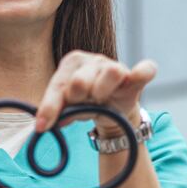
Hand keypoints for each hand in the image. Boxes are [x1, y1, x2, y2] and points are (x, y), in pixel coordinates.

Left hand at [35, 51, 156, 135]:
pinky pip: (143, 70)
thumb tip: (44, 125)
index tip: (43, 127)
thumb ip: (57, 112)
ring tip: (100, 100)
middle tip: (82, 105)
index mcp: (72, 63)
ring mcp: (115, 66)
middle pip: (80, 80)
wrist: (112, 109)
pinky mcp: (135, 77)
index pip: (58, 85)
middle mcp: (93, 60)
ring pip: (111, 73)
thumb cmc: (85, 103)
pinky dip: (142, 72)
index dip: (50, 107)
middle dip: (77, 98)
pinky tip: (137, 76)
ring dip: (102, 91)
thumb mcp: (67, 108)